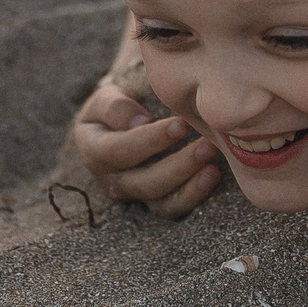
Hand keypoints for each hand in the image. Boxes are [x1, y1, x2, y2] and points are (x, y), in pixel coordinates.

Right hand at [71, 84, 218, 217]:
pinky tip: (211, 175)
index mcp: (94, 150)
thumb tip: (139, 122)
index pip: (120, 150)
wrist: (118, 125)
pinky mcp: (153, 201)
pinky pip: (172, 208)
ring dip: (189, 185)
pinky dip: (193, 196)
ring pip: (159, 201)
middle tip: (207, 146)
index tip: (182, 124)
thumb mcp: (105, 98)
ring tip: (213, 164)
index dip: (151, 140)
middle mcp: (111, 179)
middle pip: (143, 182)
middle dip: (178, 166)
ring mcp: (133, 194)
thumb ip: (115, 107)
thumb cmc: (114, 107)